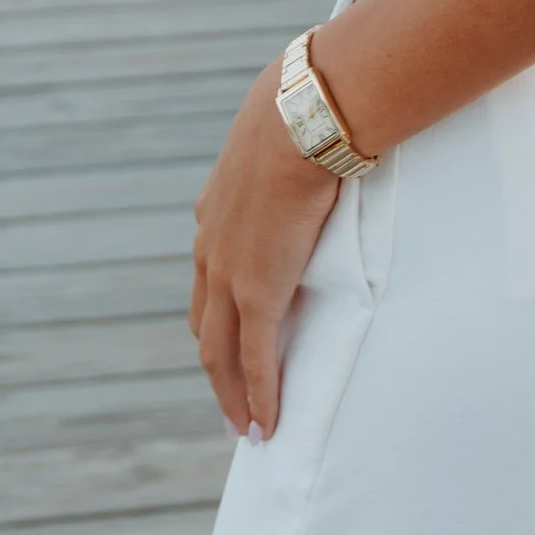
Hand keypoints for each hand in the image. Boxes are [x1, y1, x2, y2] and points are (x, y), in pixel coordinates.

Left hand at [190, 60, 340, 438]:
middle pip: (206, 324)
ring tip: (246, 426)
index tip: (228, 336)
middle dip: (216, 366)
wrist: (303, 116)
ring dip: (231, 394)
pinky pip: (255, 361)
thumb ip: (292, 146)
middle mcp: (211, 248)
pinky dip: (258, 397)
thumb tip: (328, 122)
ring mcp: (229, 275)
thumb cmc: (306, 108)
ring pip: (219, 352)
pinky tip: (266, 425)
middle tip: (230, 401)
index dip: (217, 312)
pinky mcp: (258, 295)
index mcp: (215, 211)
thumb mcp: (284, 131)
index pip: (209, 277)